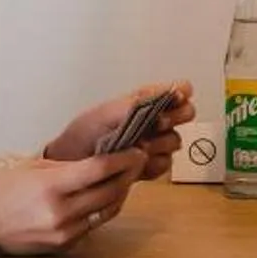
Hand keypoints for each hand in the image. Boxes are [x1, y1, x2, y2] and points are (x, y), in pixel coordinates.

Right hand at [0, 153, 145, 257]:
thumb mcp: (31, 168)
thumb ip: (67, 166)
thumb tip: (100, 159)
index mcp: (51, 187)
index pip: (99, 170)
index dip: (123, 159)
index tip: (136, 150)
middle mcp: (61, 212)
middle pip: (110, 191)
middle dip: (129, 174)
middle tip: (138, 159)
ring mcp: (65, 232)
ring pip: (108, 210)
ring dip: (121, 192)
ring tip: (126, 176)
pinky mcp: (65, 246)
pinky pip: (94, 225)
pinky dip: (104, 209)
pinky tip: (106, 196)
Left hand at [47, 82, 195, 181]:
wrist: (71, 167)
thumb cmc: (81, 137)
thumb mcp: (103, 115)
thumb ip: (131, 105)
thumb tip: (156, 96)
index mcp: (142, 102)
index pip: (177, 90)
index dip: (181, 93)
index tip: (175, 98)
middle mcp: (152, 120)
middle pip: (186, 113)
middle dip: (174, 118)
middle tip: (157, 123)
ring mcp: (153, 143)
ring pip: (175, 140)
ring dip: (160, 143)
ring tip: (139, 147)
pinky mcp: (150, 165)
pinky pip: (165, 164)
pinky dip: (152, 164)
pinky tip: (137, 164)